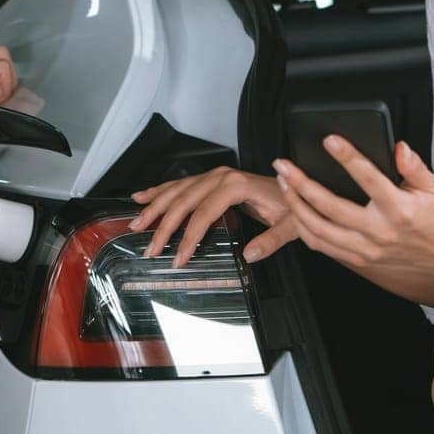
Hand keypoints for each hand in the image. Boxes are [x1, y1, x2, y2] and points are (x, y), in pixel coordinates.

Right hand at [129, 166, 297, 267]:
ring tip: (136, 224)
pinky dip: (160, 190)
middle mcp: (221, 176)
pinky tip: (143, 196)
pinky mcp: (212, 178)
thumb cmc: (291, 205)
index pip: (204, 213)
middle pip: (184, 202)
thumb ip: (271, 240)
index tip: (178, 258)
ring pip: (177, 190)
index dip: (189, 237)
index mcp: (236, 185)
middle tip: (150, 249)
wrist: (296, 187)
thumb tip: (249, 254)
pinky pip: (181, 184)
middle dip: (163, 226)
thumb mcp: (290, 225)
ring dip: (154, 207)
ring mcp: (215, 175)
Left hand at [274, 137, 433, 275]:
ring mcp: (368, 249)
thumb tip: (398, 147)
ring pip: (320, 231)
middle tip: (284, 165)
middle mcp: (380, 232)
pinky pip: (325, 247)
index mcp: (400, 209)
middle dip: (301, 184)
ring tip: (284, 184)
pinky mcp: (363, 259)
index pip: (368, 178)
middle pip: (331, 208)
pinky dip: (306, 230)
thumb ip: (413, 166)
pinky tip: (296, 211)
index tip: (330, 140)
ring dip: (296, 206)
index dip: (347, 157)